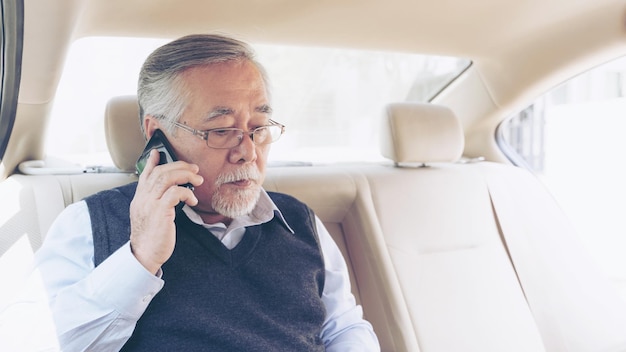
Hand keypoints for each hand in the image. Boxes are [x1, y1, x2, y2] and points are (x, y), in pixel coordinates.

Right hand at [129, 149, 203, 273]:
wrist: (144, 255)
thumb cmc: (152, 238)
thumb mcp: (150, 217)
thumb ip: (156, 204)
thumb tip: (171, 195)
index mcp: (140, 199)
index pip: (145, 175)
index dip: (152, 162)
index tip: (158, 152)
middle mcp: (143, 198)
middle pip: (160, 172)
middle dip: (179, 166)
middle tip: (194, 169)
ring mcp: (150, 204)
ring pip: (167, 178)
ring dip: (185, 175)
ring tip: (197, 179)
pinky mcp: (160, 211)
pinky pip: (175, 193)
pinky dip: (187, 192)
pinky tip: (193, 199)